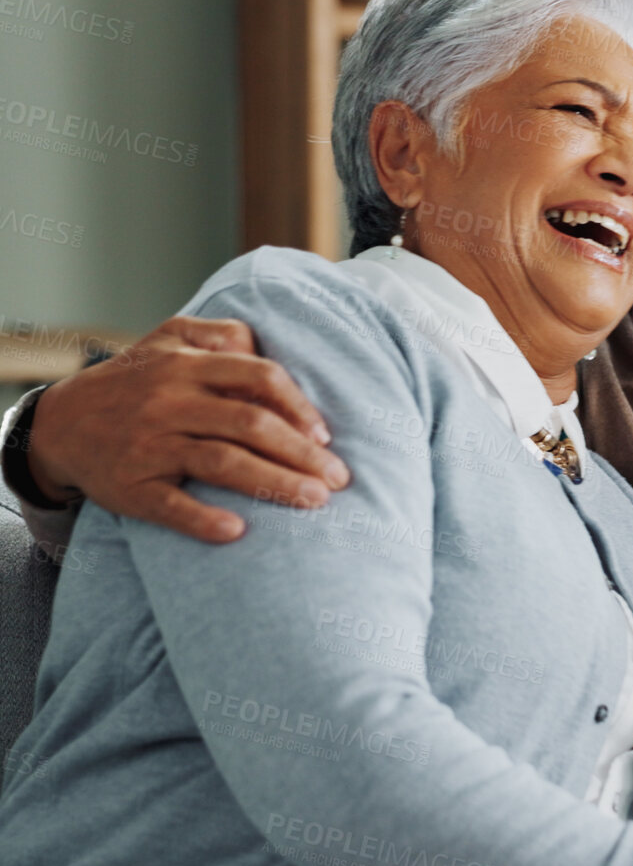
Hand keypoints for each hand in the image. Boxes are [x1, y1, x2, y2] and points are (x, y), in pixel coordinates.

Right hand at [28, 315, 348, 541]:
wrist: (61, 423)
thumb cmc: (136, 380)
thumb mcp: (170, 338)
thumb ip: (222, 334)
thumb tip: (270, 347)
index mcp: (187, 365)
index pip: (259, 378)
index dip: (300, 407)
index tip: (326, 436)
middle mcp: (170, 402)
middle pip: (250, 424)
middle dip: (302, 453)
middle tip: (339, 478)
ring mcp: (150, 445)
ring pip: (222, 462)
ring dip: (274, 483)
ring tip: (314, 500)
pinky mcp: (130, 486)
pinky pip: (170, 505)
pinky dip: (203, 520)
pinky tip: (238, 531)